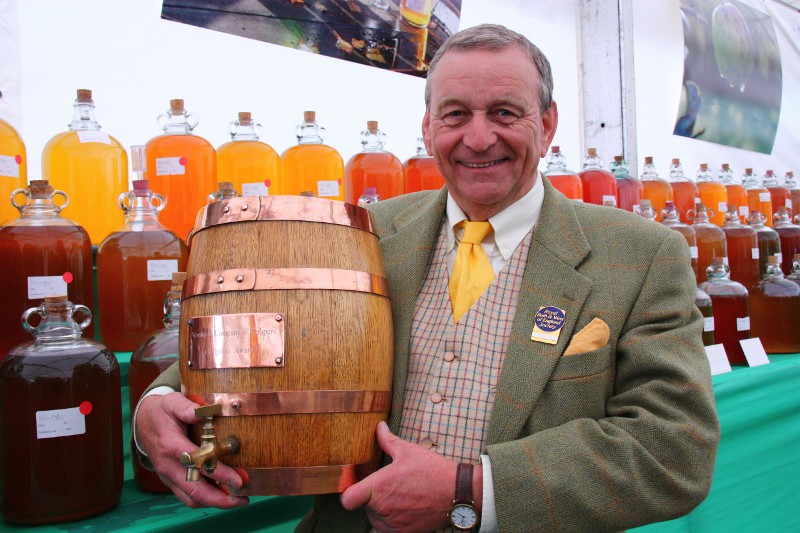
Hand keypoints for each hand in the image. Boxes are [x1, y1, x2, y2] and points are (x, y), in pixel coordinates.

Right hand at [136, 392, 247, 508]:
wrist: (143, 423)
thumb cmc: (162, 412)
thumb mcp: (173, 403)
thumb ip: (189, 408)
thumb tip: (208, 411)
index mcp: (171, 446)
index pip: (198, 464)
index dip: (219, 474)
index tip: (238, 480)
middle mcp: (168, 465)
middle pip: (194, 490)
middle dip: (220, 499)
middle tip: (243, 500)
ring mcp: (168, 476)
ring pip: (191, 498)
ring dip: (214, 502)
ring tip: (237, 500)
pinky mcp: (170, 480)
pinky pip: (187, 496)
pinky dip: (205, 500)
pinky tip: (222, 496)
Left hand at [340, 422, 466, 531]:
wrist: (456, 493)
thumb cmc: (432, 471)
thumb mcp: (408, 451)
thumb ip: (387, 441)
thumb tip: (379, 427)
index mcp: (379, 487)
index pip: (348, 499)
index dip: (348, 492)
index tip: (356, 485)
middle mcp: (382, 508)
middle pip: (363, 506)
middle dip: (371, 497)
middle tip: (388, 486)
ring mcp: (393, 523)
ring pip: (375, 518)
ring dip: (381, 509)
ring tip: (399, 496)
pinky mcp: (403, 532)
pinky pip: (388, 528)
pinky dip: (392, 520)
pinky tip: (405, 507)